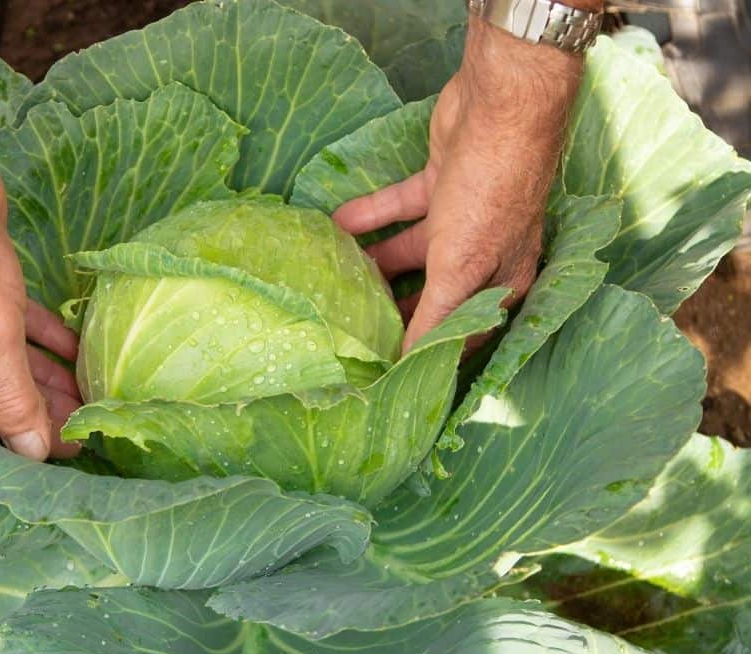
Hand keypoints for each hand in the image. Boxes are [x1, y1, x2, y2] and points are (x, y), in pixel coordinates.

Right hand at [0, 153, 81, 459]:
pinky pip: (25, 329)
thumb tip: (32, 453)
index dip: (36, 440)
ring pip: (20, 364)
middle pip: (8, 397)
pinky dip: (51, 340)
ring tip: (96, 392)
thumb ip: (11, 397)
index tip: (79, 449)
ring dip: (56, 378)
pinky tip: (80, 348)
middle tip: (97, 423)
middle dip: (51, 412)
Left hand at [334, 19, 582, 349]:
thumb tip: (408, 365)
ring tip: (334, 280)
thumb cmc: (489, 196)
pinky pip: (397, 210)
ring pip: (410, 253)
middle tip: (349, 326)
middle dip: (392, 308)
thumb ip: (434, 317)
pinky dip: (369, 216)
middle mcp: (482, 256)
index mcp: (499, 284)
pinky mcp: (438, 185)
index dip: (423, 350)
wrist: (499, 108)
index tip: (382, 365)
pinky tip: (335, 226)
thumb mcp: (460, 268)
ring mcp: (460, 219)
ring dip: (374, 262)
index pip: (458, 332)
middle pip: (430, 294)